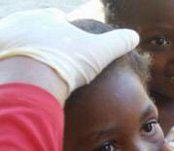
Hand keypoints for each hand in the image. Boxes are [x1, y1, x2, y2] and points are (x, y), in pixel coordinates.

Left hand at [0, 8, 138, 94]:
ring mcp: (3, 39)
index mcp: (45, 18)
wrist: (27, 80)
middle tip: (54, 63)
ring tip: (37, 75)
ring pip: (18, 46)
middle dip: (43, 44)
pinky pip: (6, 60)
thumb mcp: (100, 52)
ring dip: (26, 56)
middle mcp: (19, 23)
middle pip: (33, 31)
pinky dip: (14, 68)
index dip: (65, 32)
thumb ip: (118, 42)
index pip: (56, 19)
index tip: (71, 48)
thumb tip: (134, 36)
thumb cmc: (65, 63)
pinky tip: (24, 82)